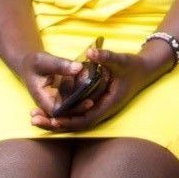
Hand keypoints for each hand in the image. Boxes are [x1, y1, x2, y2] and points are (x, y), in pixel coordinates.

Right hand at [17, 49, 89, 118]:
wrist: (30, 64)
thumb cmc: (33, 63)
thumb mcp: (42, 60)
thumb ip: (59, 65)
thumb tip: (79, 68)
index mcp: (43, 99)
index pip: (60, 111)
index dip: (74, 109)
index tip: (89, 102)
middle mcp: (51, 104)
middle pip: (70, 111)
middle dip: (84, 105)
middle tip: (95, 99)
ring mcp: (59, 100)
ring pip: (76, 102)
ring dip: (87, 95)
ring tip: (98, 81)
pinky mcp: (65, 94)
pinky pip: (77, 94)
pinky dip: (86, 87)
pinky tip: (96, 76)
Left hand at [29, 45, 167, 133]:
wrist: (144, 70)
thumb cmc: (134, 66)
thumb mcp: (122, 60)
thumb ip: (106, 57)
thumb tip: (90, 52)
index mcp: (108, 105)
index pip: (85, 119)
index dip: (69, 121)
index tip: (52, 119)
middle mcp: (101, 111)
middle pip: (75, 124)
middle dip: (55, 124)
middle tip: (34, 120)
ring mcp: (98, 109)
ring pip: (74, 120)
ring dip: (55, 120)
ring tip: (34, 117)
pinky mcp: (95, 104)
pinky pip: (76, 113)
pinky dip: (62, 113)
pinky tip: (48, 109)